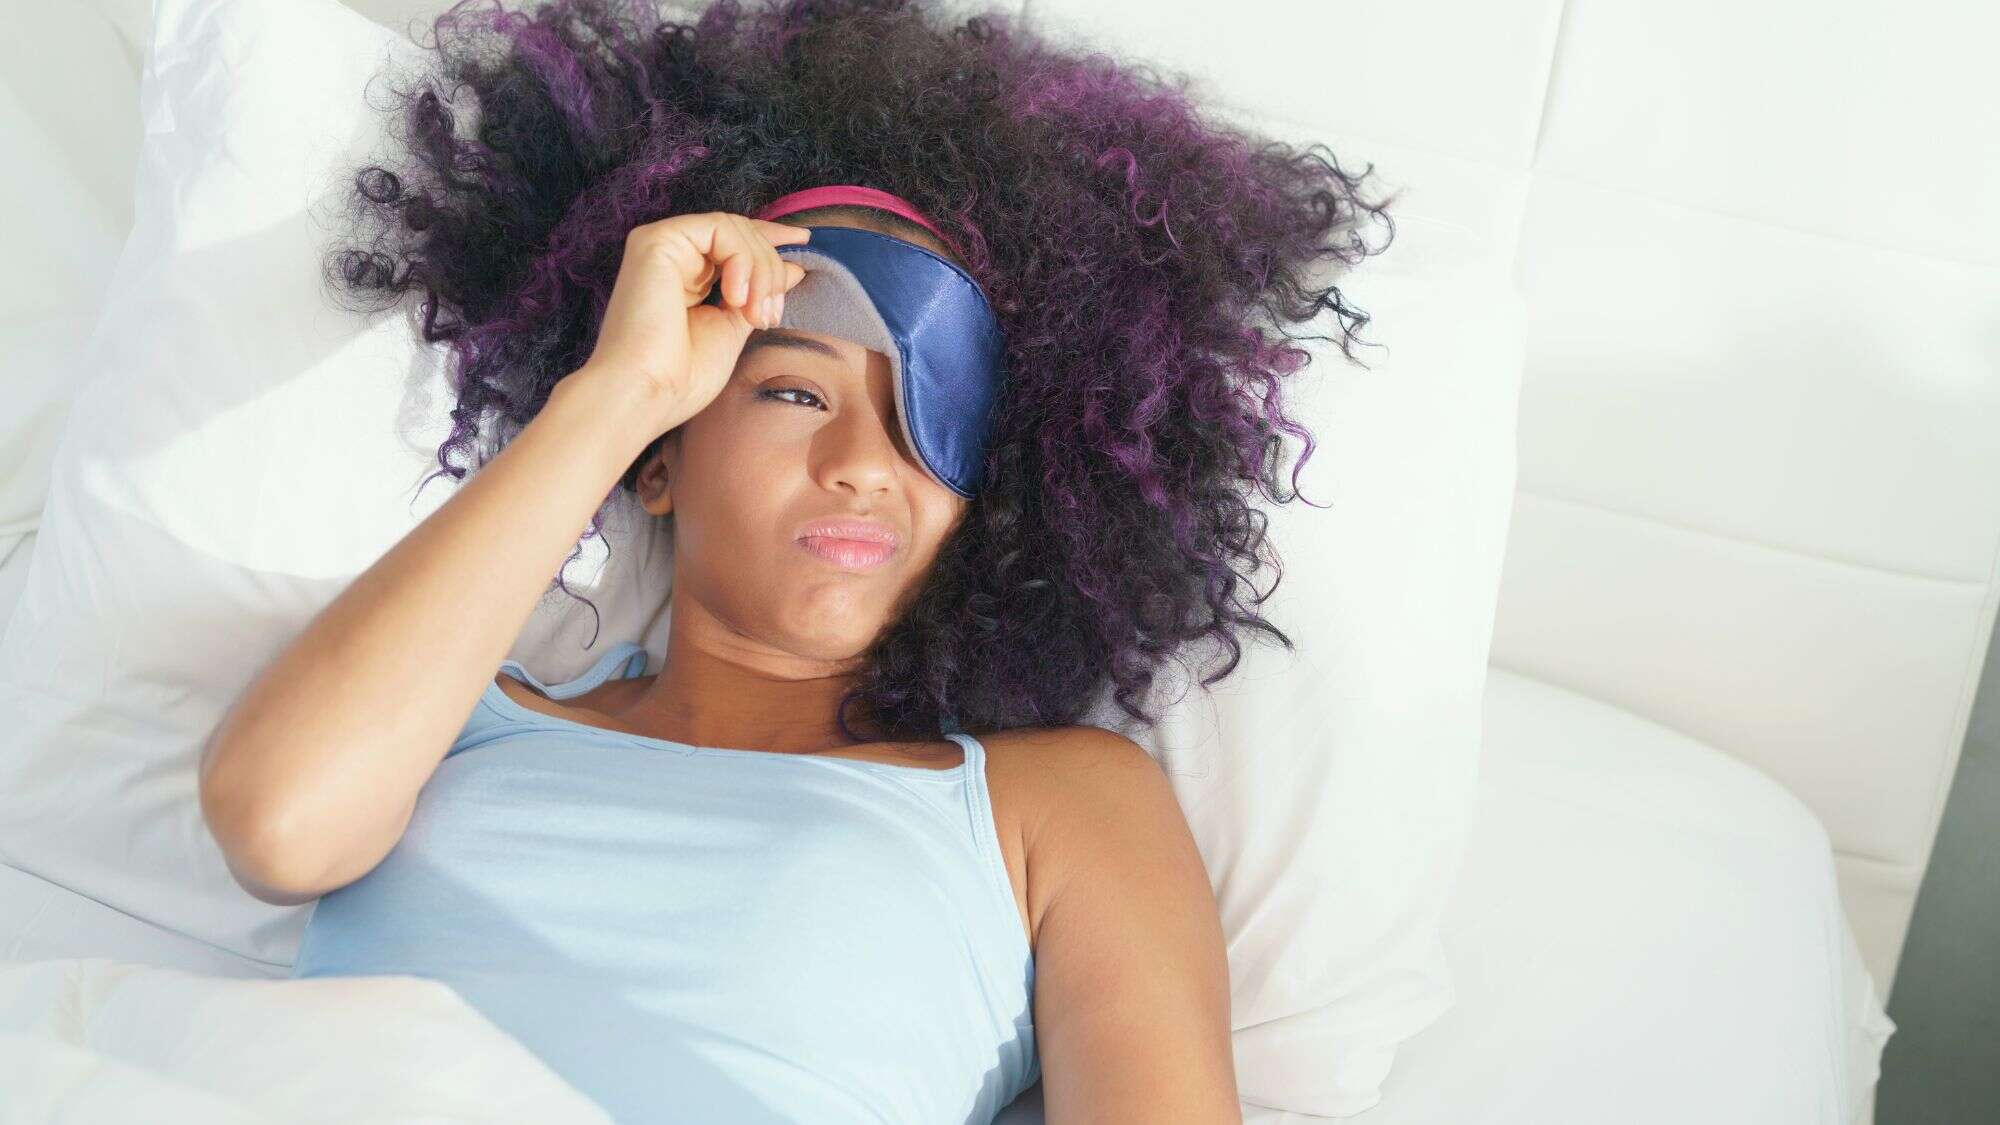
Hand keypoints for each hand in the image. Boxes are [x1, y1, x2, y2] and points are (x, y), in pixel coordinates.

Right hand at [571, 211, 809, 437]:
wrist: (647, 394)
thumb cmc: (684, 377)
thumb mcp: (734, 329)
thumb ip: (758, 295)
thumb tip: (793, 268)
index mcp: (687, 277)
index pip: (735, 243)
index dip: (772, 239)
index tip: (805, 242)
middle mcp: (672, 256)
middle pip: (742, 234)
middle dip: (770, 270)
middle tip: (770, 314)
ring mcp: (662, 246)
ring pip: (735, 229)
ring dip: (760, 272)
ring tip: (755, 315)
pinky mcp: (655, 240)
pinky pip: (718, 228)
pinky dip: (741, 260)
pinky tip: (735, 298)